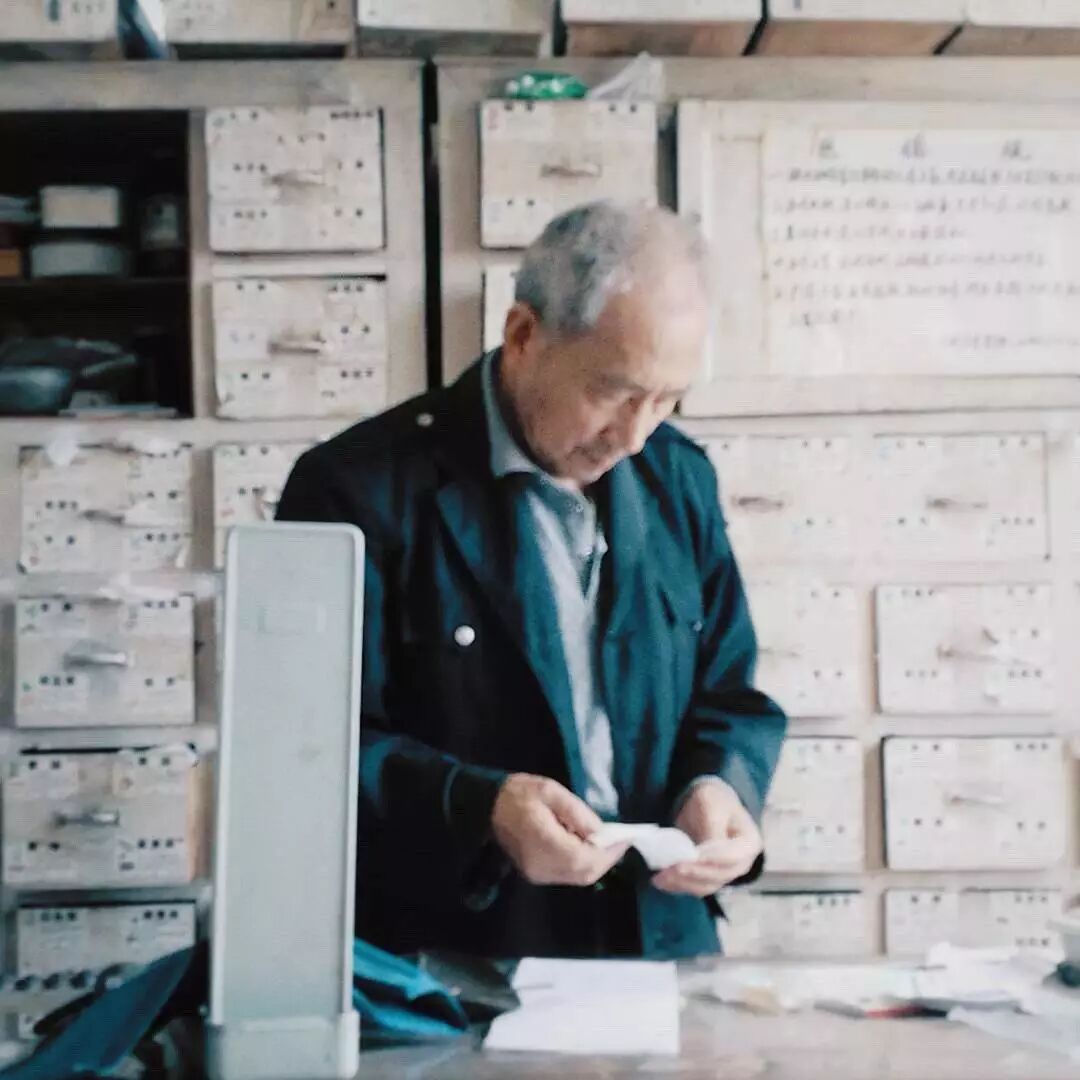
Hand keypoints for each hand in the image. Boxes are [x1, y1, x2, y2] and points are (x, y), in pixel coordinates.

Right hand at [491, 774, 628, 886]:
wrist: (486, 808)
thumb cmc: (518, 794)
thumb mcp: (550, 791)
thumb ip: (577, 812)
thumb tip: (601, 832)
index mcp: (544, 843)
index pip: (585, 859)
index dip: (609, 852)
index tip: (625, 838)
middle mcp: (542, 866)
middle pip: (584, 873)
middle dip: (606, 859)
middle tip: (619, 840)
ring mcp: (537, 874)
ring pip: (578, 878)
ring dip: (596, 863)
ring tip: (606, 842)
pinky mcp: (536, 875)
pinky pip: (567, 875)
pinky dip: (583, 864)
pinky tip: (587, 847)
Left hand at [652, 780, 761, 897]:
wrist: (709, 805)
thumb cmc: (714, 801)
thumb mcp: (713, 806)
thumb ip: (711, 829)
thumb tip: (700, 856)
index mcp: (749, 843)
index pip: (732, 857)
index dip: (711, 859)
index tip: (691, 857)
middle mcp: (742, 864)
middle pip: (719, 875)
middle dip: (693, 873)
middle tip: (671, 867)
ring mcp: (725, 874)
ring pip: (705, 885)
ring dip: (683, 883)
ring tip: (661, 876)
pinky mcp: (709, 878)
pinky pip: (694, 887)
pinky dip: (678, 885)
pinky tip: (662, 880)